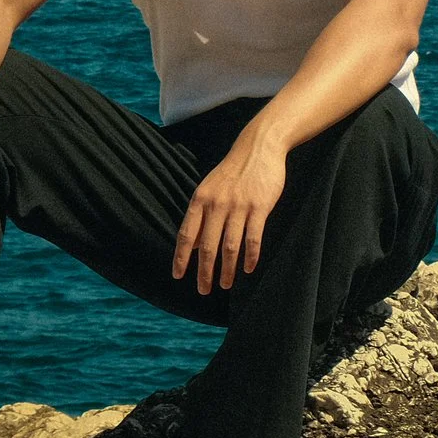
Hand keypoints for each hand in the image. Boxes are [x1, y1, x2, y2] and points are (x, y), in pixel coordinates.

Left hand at [173, 129, 289, 294]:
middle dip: (204, 272)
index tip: (178, 276)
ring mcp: (239, 206)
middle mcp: (217, 204)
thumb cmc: (233, 171)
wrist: (258, 148)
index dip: (181, 258)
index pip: (187, 235)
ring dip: (227, 270)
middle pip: (208, 247)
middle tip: (204, 290)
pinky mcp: (259, 207)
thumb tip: (194, 245)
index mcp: (200, 200)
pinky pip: (253, 238)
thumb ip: (201, 216)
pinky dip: (250, 256)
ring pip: (230, 247)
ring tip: (225, 284)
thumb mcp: (209, 188)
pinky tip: (249, 268)